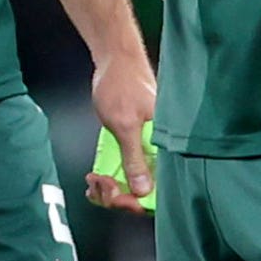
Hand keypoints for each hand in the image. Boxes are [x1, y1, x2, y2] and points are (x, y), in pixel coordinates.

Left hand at [87, 46, 156, 212]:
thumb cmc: (123, 84)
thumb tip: (143, 189)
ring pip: (132, 185)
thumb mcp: (126, 125)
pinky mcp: (134, 146)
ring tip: (94, 179)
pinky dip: (109, 179)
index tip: (117, 197)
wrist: (115, 60)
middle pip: (144, 192)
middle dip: (118, 195)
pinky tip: (96, 177)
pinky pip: (124, 172)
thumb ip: (135, 158)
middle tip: (100, 183)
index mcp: (166, 146)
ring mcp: (146, 150)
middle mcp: (160, 151)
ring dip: (110, 189)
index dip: (138, 200)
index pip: (161, 189)